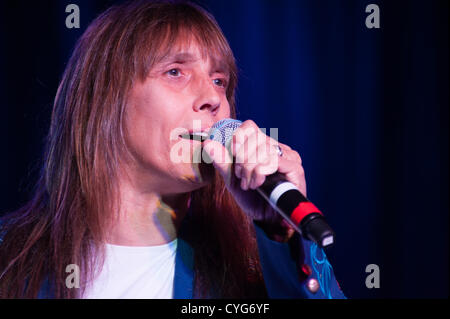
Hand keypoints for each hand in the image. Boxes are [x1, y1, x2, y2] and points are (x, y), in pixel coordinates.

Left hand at [202, 120, 306, 240]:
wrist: (267, 220)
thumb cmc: (253, 198)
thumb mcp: (232, 179)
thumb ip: (222, 162)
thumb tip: (208, 143)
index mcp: (263, 145)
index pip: (249, 126)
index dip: (238, 138)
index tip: (233, 155)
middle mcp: (277, 147)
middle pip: (255, 137)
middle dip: (242, 159)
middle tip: (241, 177)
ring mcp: (288, 156)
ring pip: (263, 149)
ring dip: (250, 169)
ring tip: (250, 184)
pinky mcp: (295, 168)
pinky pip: (273, 161)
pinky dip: (260, 172)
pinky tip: (259, 183)